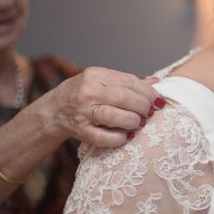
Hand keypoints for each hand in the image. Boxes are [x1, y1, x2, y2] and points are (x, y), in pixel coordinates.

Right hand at [43, 66, 163, 146]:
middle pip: (123, 98)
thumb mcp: (103, 81)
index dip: (147, 92)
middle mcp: (88, 91)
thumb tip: (155, 82)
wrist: (55, 110)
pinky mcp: (80, 131)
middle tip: (150, 113)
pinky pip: (103, 137)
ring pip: (114, 116)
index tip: (157, 100)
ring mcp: (83, 112)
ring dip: (132, 121)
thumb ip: (127, 82)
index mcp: (96, 75)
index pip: (128, 81)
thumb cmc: (85, 93)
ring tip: (139, 123)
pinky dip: (119, 138)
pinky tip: (127, 136)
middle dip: (142, 107)